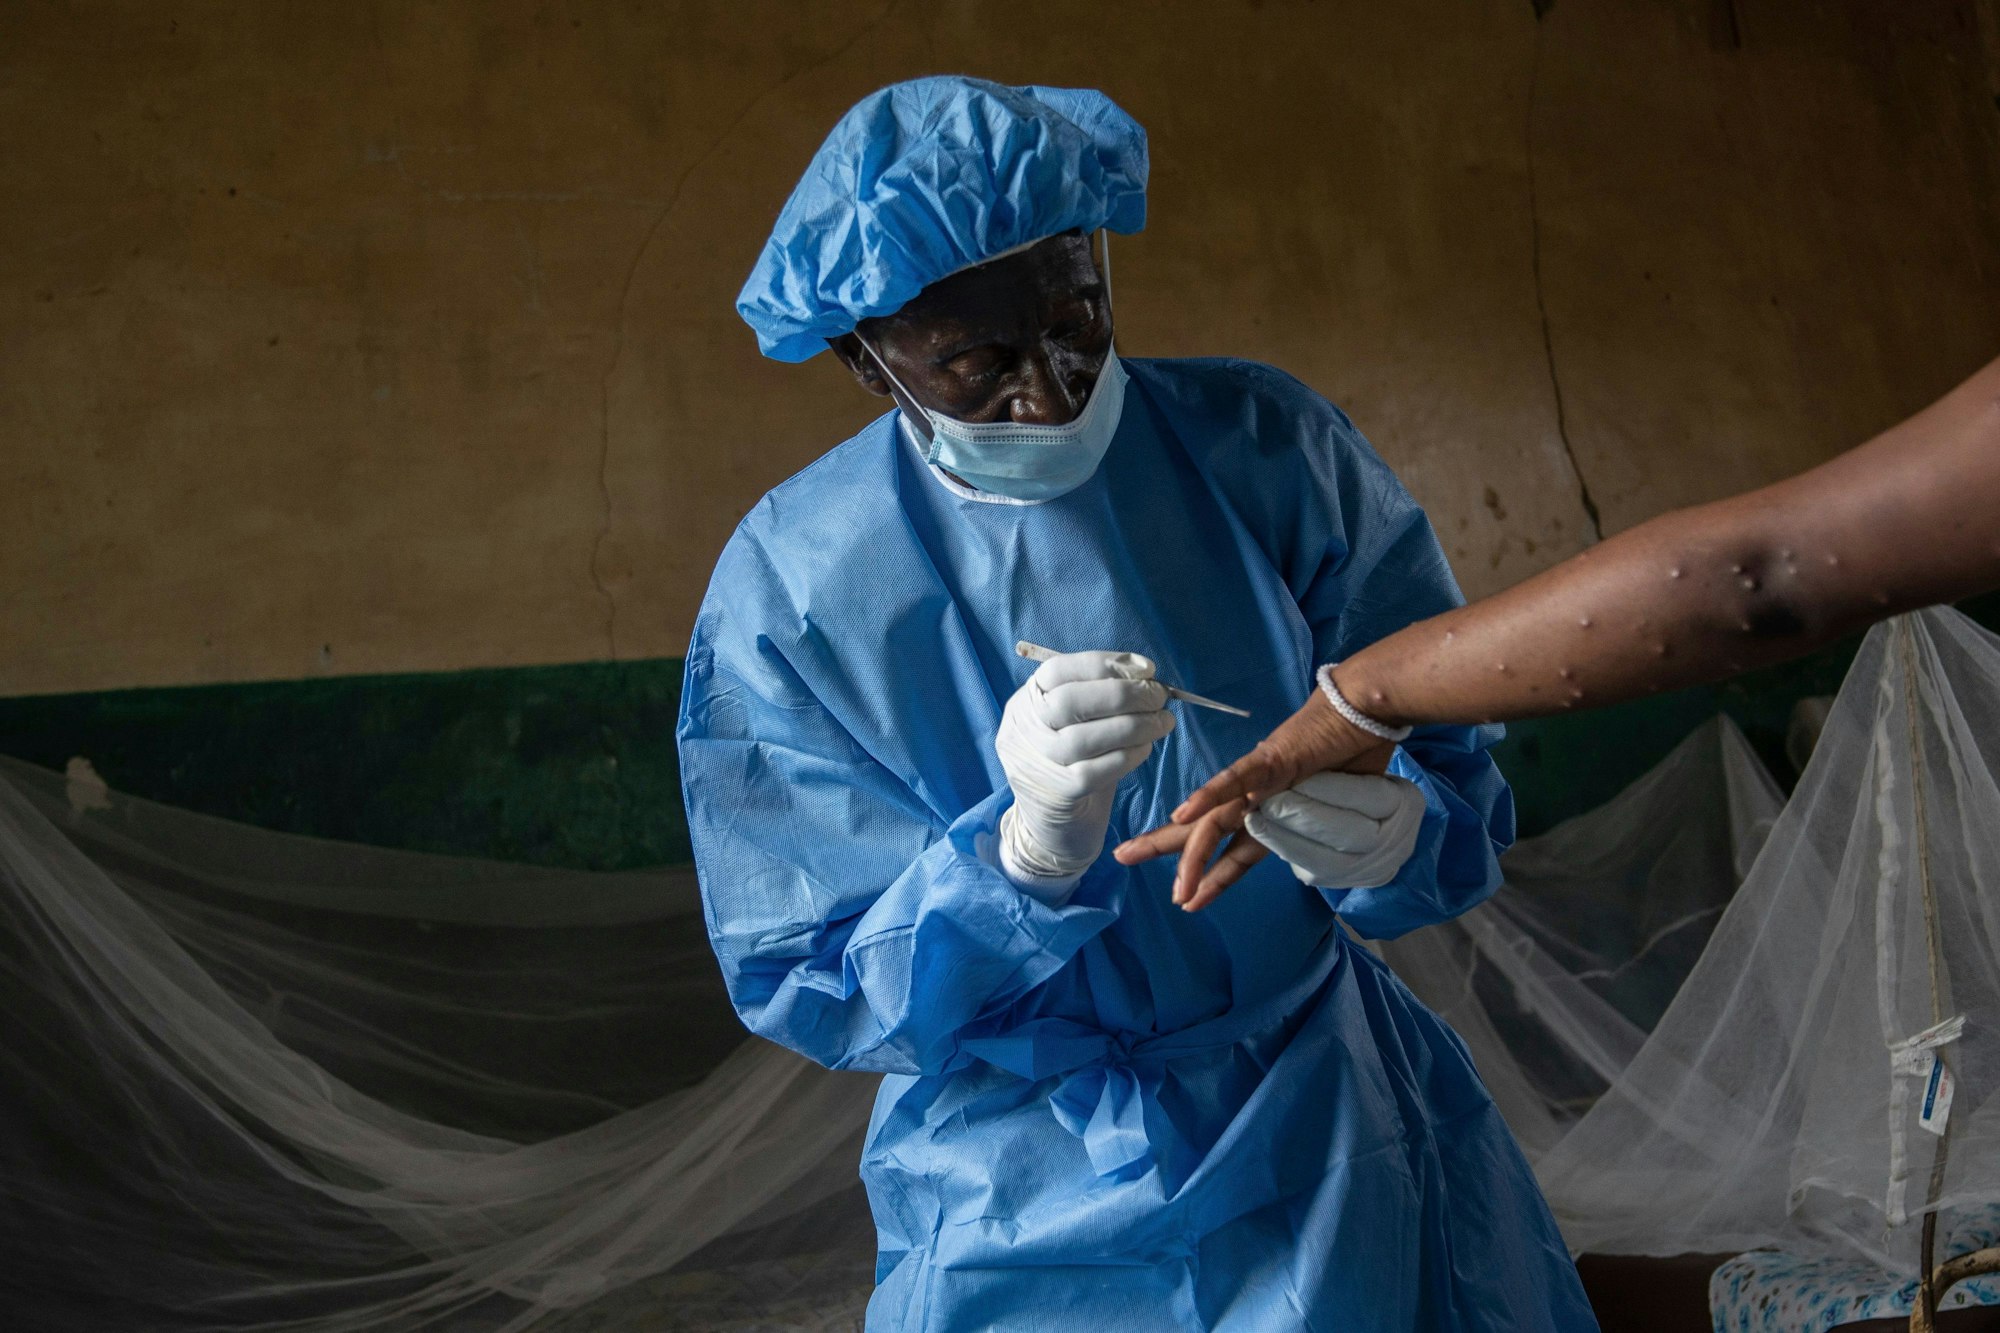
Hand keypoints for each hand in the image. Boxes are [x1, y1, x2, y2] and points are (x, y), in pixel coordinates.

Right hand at [996, 650, 1175, 887]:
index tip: (1146, 669)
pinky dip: (1128, 755)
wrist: (1053, 831)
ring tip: (1163, 723)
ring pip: (1084, 737)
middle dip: (1124, 694)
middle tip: (1160, 697)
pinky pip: (1097, 771)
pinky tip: (1145, 749)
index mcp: (1025, 703)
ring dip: (1134, 725)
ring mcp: (1035, 765)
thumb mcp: (1074, 724)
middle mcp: (1022, 731)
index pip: (1057, 669)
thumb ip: (1099, 698)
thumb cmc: (1072, 766)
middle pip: (1070, 700)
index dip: (1105, 664)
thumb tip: (1145, 676)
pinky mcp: (1056, 796)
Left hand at [1114, 689, 1392, 908]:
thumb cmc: (1358, 752)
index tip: (1187, 896)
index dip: (1210, 874)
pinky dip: (1209, 797)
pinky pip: (1237, 781)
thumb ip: (1326, 829)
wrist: (1369, 710)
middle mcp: (1259, 797)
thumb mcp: (1343, 806)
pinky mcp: (1273, 761)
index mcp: (1272, 808)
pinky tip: (1182, 813)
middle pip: (1206, 831)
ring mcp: (1263, 780)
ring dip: (1189, 851)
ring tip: (1167, 881)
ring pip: (1216, 820)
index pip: (1233, 848)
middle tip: (1123, 858)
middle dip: (1164, 847)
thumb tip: (1328, 852)